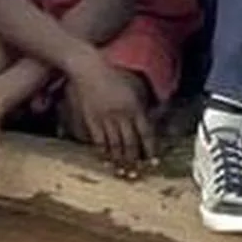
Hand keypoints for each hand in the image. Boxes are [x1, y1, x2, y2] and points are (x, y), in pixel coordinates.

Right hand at [66, 59, 156, 175]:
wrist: (88, 68)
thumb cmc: (112, 77)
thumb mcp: (132, 88)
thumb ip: (141, 106)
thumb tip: (152, 123)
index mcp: (134, 106)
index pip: (146, 133)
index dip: (151, 150)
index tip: (153, 163)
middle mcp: (122, 114)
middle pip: (131, 143)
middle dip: (135, 161)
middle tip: (138, 173)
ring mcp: (105, 118)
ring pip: (115, 145)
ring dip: (121, 161)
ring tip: (124, 172)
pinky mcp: (91, 120)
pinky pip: (99, 141)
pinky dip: (104, 153)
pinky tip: (107, 160)